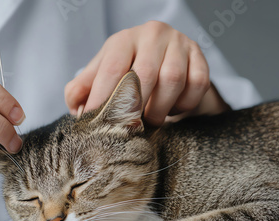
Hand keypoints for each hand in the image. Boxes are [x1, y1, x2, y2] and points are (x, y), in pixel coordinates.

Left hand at [65, 21, 228, 125]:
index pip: (113, 68)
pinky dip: (185, 104)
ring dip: (160, 108)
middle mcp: (152, 35)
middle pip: (146, 74)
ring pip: (173, 80)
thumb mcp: (101, 72)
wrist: (163, 53)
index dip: (103, 97)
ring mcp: (180, 43)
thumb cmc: (127, 68)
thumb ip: (82, 89)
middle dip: (136, 106)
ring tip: (152, 120)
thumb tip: (78, 111)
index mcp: (123, 39)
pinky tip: (173, 109)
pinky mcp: (200, 57)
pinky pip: (197, 84)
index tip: (96, 121)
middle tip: (130, 126)